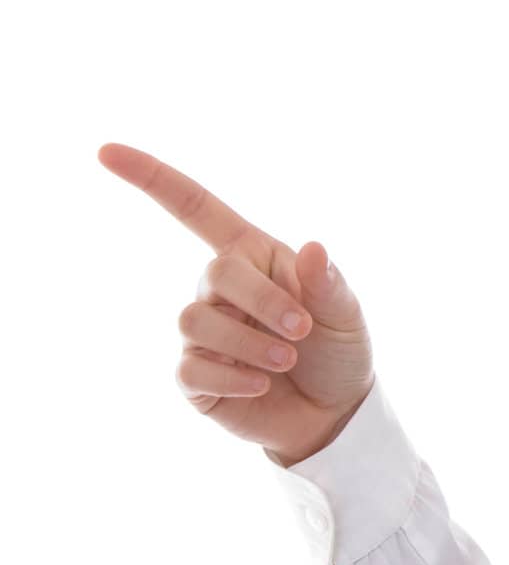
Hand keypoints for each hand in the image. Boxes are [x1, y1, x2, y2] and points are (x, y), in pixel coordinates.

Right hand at [98, 142, 375, 465]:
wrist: (335, 413)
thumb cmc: (339, 351)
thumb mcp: (346, 316)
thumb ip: (329, 284)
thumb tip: (315, 248)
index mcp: (253, 257)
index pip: (194, 208)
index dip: (152, 178)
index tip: (106, 151)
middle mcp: (220, 289)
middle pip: (213, 274)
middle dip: (260, 301)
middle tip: (302, 329)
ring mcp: (204, 332)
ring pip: (196, 322)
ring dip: (249, 343)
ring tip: (286, 360)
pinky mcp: (194, 376)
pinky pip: (191, 368)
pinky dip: (232, 377)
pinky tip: (260, 385)